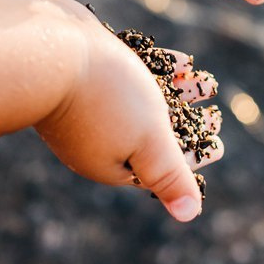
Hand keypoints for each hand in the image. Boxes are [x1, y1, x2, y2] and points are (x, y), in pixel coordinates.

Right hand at [34, 0, 222, 221]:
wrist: (45, 48)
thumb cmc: (104, 98)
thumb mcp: (149, 140)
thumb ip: (169, 175)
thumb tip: (190, 215)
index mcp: (112, 163)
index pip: (162, 166)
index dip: (194, 155)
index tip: (219, 144)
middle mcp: (96, 139)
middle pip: (153, 134)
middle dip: (187, 123)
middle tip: (215, 114)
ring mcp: (86, 106)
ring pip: (143, 102)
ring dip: (177, 93)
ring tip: (203, 79)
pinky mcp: (82, 73)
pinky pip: (128, 76)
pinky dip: (158, 70)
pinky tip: (180, 60)